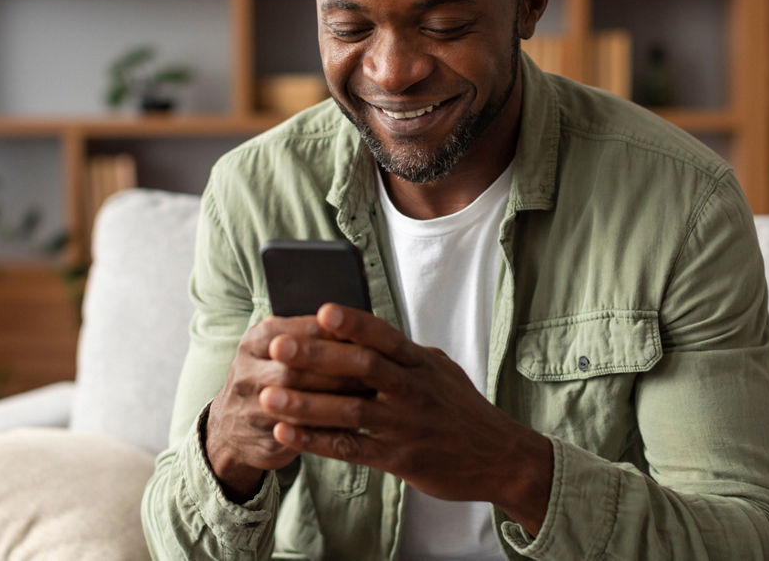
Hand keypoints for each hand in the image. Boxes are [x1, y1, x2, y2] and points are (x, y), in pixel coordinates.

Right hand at [205, 315, 365, 501]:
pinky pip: (300, 435)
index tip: (367, 337)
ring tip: (370, 395)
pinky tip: (354, 424)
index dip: (335, 336)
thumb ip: (310, 337)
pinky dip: (329, 429)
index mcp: (256, 340)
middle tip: (375, 371)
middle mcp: (248, 371)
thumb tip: (359, 324)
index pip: (299, 332)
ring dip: (337, 400)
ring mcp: (251, 408)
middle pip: (297, 369)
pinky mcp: (263, 439)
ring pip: (298, 404)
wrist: (231, 429)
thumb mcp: (278, 348)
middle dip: (338, 371)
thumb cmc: (269, 377)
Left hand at [258, 304, 553, 534]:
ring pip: (350, 411)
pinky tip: (286, 435)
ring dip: (306, 404)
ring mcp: (406, 425)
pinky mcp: (399, 458)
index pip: (384, 335)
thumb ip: (402, 353)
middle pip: (361, 367)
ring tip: (268, 396)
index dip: (353, 323)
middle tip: (278, 346)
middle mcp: (413, 390)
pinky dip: (316, 442)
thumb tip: (362, 329)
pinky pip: (351, 449)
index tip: (321, 310)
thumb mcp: (439, 370)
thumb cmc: (462, 409)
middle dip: (317, 355)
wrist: (500, 458)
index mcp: (421, 363)